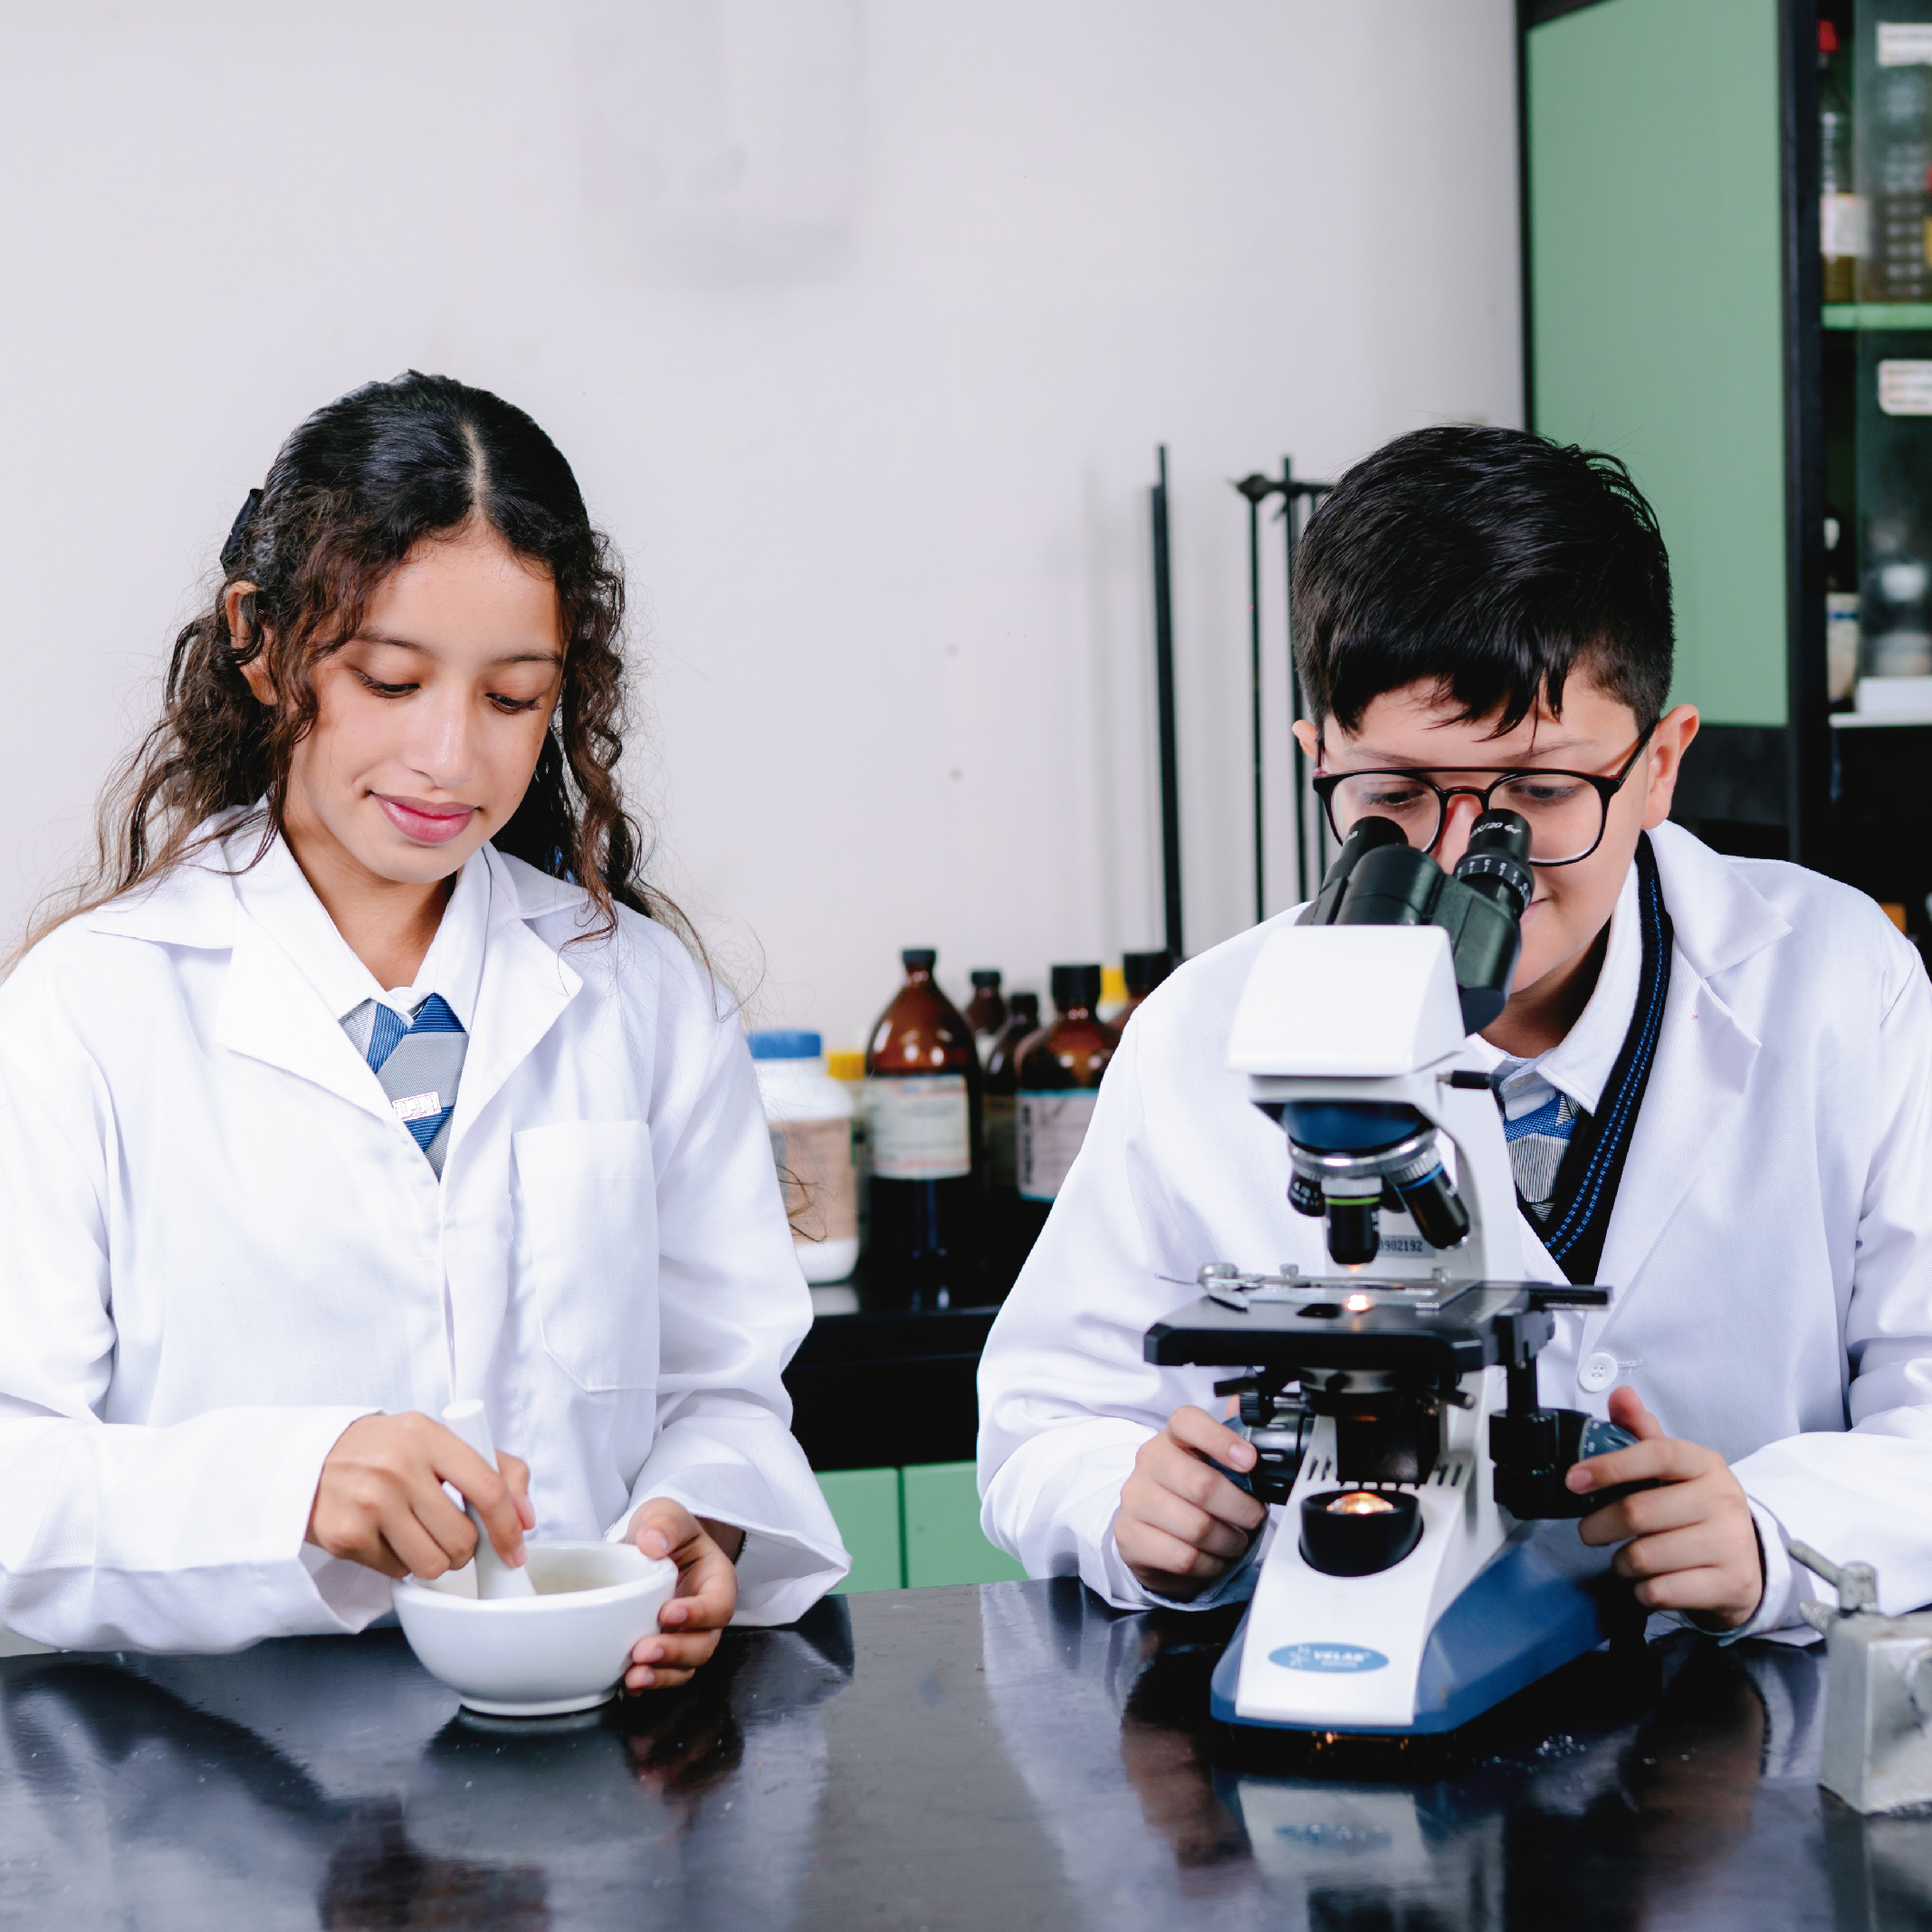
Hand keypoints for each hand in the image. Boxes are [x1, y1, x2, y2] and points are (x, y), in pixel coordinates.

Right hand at [307, 1412, 533, 1579]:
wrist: (312, 1457)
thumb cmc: (387, 1450)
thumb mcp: (439, 1439)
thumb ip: (495, 1468)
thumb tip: (525, 1518)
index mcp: (427, 1436)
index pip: (487, 1488)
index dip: (508, 1528)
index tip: (515, 1550)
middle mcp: (397, 1467)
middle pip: (462, 1538)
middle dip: (465, 1547)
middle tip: (450, 1532)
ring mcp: (368, 1503)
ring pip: (432, 1564)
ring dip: (434, 1559)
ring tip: (418, 1534)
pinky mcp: (345, 1536)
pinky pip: (396, 1571)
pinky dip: (399, 1561)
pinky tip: (386, 1534)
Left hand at [624, 1500, 742, 1690]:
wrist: (648, 1548)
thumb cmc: (664, 1531)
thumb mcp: (665, 1514)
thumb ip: (664, 1523)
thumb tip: (652, 1543)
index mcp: (716, 1581)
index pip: (719, 1604)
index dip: (698, 1614)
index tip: (666, 1613)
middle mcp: (706, 1615)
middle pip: (705, 1644)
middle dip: (676, 1652)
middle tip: (643, 1651)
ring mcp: (687, 1636)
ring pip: (686, 1666)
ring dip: (662, 1675)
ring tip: (633, 1678)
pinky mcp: (665, 1651)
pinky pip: (664, 1676)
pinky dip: (648, 1684)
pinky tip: (625, 1685)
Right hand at [1116, 1404, 1268, 1599]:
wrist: (1152, 1534)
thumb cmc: (1189, 1495)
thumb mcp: (1212, 1464)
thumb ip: (1231, 1436)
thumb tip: (1245, 1405)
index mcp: (1172, 1437)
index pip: (1187, 1422)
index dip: (1220, 1439)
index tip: (1249, 1460)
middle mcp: (1148, 1462)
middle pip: (1202, 1485)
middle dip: (1240, 1508)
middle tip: (1253, 1517)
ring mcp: (1135, 1500)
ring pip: (1196, 1527)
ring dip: (1228, 1541)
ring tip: (1234, 1541)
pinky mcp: (1130, 1537)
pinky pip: (1183, 1557)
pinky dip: (1209, 1564)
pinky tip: (1212, 1558)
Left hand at [1570, 1386, 1763, 1629]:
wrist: (1748, 1561)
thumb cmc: (1696, 1509)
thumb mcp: (1675, 1469)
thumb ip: (1642, 1433)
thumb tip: (1621, 1395)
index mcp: (1705, 1464)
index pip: (1655, 1454)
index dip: (1609, 1466)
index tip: (1572, 1480)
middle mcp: (1722, 1500)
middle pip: (1637, 1512)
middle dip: (1598, 1526)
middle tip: (1590, 1531)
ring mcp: (1730, 1544)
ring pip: (1645, 1556)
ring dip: (1622, 1562)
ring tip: (1627, 1558)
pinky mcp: (1730, 1584)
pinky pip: (1662, 1590)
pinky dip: (1643, 1590)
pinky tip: (1649, 1581)